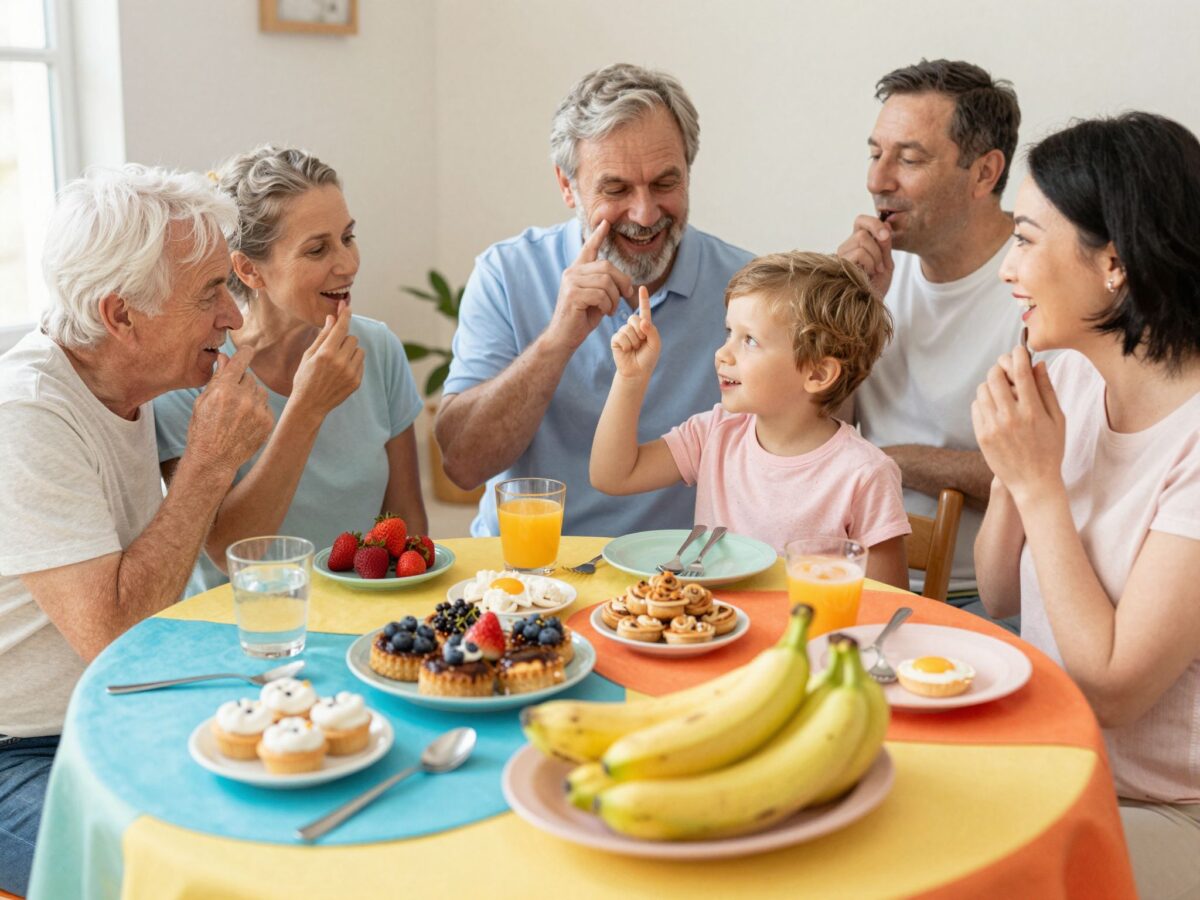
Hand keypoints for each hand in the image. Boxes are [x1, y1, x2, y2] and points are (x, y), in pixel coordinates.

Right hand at [186, 347, 272, 473]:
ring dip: (251, 395)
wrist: (214, 459)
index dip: (245, 352)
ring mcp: (258, 411)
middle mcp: (244, 398)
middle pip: (249, 377)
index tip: (248, 349)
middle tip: (230, 396)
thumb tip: (225, 356)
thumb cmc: (203, 429)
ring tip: (237, 411)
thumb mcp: (203, 401)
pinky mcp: (267, 422)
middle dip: (241, 382)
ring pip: (260, 391)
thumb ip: (217, 378)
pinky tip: (244, 422)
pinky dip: (257, 410)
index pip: (240, 361)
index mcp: (225, 389)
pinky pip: (265, 406)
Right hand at [291, 301, 363, 417]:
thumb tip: (333, 317)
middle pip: (352, 338)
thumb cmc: (305, 377)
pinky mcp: (357, 381)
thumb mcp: (309, 355)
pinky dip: (353, 363)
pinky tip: (341, 372)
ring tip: (337, 362)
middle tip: (332, 349)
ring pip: (359, 350)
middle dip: (343, 340)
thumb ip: (323, 336)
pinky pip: (361, 363)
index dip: (345, 315)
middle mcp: (340, 362)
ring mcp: (350, 373)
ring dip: (350, 351)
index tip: (347, 305)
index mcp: (325, 353)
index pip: (341, 327)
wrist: (309, 405)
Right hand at [547, 219, 633, 349]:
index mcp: (577, 271)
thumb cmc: (581, 319)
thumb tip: (628, 282)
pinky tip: (604, 313)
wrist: (564, 336)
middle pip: (607, 267)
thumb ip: (606, 286)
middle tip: (626, 297)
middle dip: (622, 282)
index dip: (598, 235)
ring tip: (610, 309)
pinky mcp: (573, 294)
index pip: (589, 248)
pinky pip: (601, 295)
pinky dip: (608, 305)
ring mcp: (571, 282)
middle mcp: (572, 272)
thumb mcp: (597, 299)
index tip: (606, 222)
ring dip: (615, 298)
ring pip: (606, 282)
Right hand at [610, 286, 659, 380]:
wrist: (636, 372)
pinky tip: (626, 351)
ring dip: (634, 342)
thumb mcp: (655, 344)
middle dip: (640, 332)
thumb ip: (652, 330)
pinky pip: (621, 337)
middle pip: (635, 318)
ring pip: (628, 330)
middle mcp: (633, 327)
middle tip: (641, 343)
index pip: (644, 310)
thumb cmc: (647, 358)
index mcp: (644, 326)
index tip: (642, 288)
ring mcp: (623, 332)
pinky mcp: (615, 339)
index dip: (643, 299)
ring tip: (634, 349)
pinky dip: (626, 345)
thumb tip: (642, 322)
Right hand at [837, 214, 894, 296]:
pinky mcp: (839, 264)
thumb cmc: (876, 286)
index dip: (874, 223)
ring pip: (861, 239)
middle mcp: (845, 248)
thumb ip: (885, 244)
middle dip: (878, 247)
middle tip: (881, 265)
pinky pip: (859, 252)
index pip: (861, 221)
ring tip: (875, 271)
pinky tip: (867, 275)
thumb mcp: (886, 262)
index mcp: (856, 244)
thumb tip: (886, 224)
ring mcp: (840, 256)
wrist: (871, 305)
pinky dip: (870, 262)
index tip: (886, 235)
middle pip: (862, 231)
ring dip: (875, 256)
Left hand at [971, 345, 1065, 503]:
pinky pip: (976, 407)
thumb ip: (1047, 390)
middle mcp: (1010, 417)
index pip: (1020, 372)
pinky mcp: (982, 435)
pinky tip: (995, 408)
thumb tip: (1038, 364)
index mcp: (1033, 411)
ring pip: (983, 389)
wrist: (1033, 482)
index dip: (1018, 355)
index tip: (1019, 350)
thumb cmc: (1050, 450)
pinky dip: (984, 401)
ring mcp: (993, 427)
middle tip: (1008, 371)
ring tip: (1003, 393)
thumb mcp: (1058, 419)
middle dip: (1001, 367)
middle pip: (995, 376)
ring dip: (992, 385)